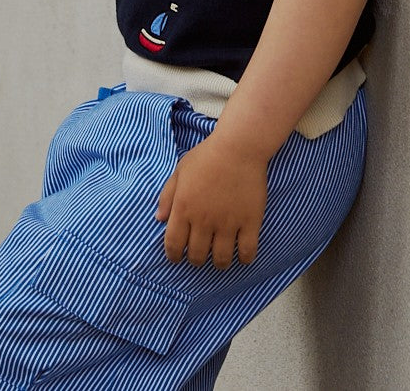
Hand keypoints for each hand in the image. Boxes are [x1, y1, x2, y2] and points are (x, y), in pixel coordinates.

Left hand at [155, 133, 267, 268]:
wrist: (239, 146)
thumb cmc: (208, 155)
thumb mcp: (181, 170)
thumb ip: (167, 195)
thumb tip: (159, 219)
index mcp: (184, 207)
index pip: (173, 244)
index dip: (173, 255)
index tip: (177, 257)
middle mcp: (204, 219)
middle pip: (196, 255)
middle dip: (196, 260)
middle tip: (199, 256)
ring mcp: (228, 222)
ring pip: (220, 259)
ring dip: (218, 263)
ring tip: (219, 258)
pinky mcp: (250, 221)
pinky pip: (247, 251)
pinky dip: (244, 259)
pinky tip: (241, 256)